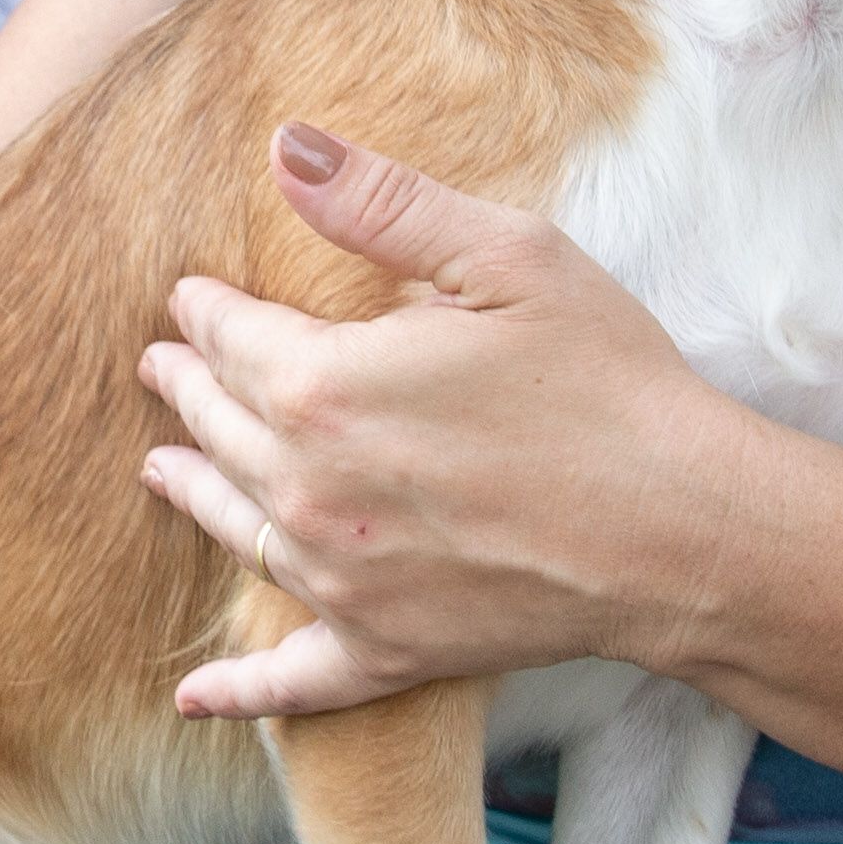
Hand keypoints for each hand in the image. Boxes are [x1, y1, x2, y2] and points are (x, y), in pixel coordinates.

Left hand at [134, 122, 737, 720]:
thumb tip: (284, 146)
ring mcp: (339, 582)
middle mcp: (306, 490)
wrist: (682, 530)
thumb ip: (382, 203)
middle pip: (218, 428)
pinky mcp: (384, 651)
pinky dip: (235, 690)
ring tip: (161, 469)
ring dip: (192, 489)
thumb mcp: (504, 256)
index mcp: (322, 387)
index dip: (203, 311)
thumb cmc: (605, 382)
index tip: (189, 297)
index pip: (229, 337)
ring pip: (234, 530)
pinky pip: (287, 681)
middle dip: (185, 389)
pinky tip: (190, 697)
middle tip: (160, 367)